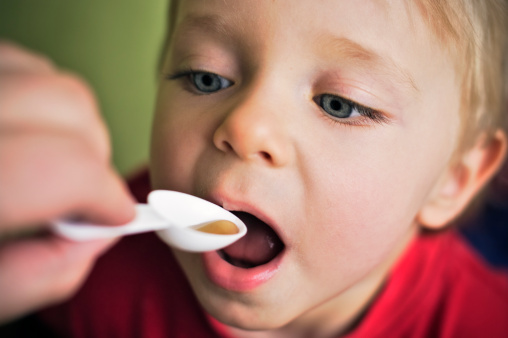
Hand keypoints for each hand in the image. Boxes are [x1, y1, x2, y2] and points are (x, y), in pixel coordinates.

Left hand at [0, 42, 135, 322]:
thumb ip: (33, 277)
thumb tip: (94, 240)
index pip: (60, 168)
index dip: (107, 195)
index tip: (115, 214)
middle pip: (67, 107)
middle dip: (93, 156)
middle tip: (78, 193)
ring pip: (49, 78)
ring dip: (69, 125)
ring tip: (45, 162)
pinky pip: (18, 61)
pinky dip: (39, 97)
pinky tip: (19, 131)